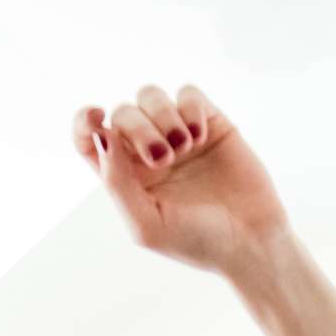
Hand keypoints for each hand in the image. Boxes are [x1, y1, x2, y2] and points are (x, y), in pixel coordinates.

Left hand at [69, 85, 288, 276]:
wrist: (251, 242)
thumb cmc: (197, 242)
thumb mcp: (146, 224)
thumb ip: (116, 182)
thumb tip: (101, 135)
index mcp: (125, 176)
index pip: (90, 138)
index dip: (84, 120)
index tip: (96, 117)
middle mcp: (146, 152)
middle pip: (123, 112)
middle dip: (138, 128)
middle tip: (163, 158)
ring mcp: (178, 135)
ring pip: (151, 96)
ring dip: (163, 116)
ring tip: (185, 146)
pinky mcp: (209, 123)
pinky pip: (188, 94)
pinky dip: (190, 109)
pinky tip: (200, 136)